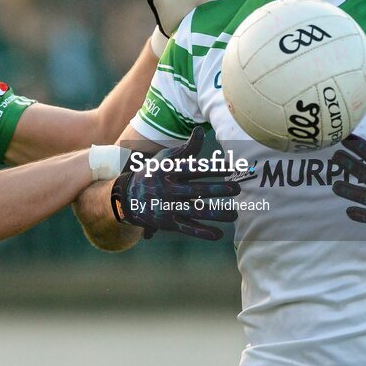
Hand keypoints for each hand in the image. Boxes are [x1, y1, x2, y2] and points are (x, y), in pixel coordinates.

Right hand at [110, 127, 240, 240]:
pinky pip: (187, 228)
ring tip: (235, 215)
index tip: (232, 168)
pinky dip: (202, 232)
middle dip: (218, 190)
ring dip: (216, 214)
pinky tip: (218, 234)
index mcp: (169, 171)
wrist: (128, 197)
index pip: (194, 169)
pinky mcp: (168, 223)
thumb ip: (186, 148)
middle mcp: (169, 189)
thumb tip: (200, 131)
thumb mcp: (165, 158)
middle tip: (237, 189)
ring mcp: (168, 207)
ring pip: (195, 211)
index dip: (213, 168)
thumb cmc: (153, 173)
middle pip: (197, 190)